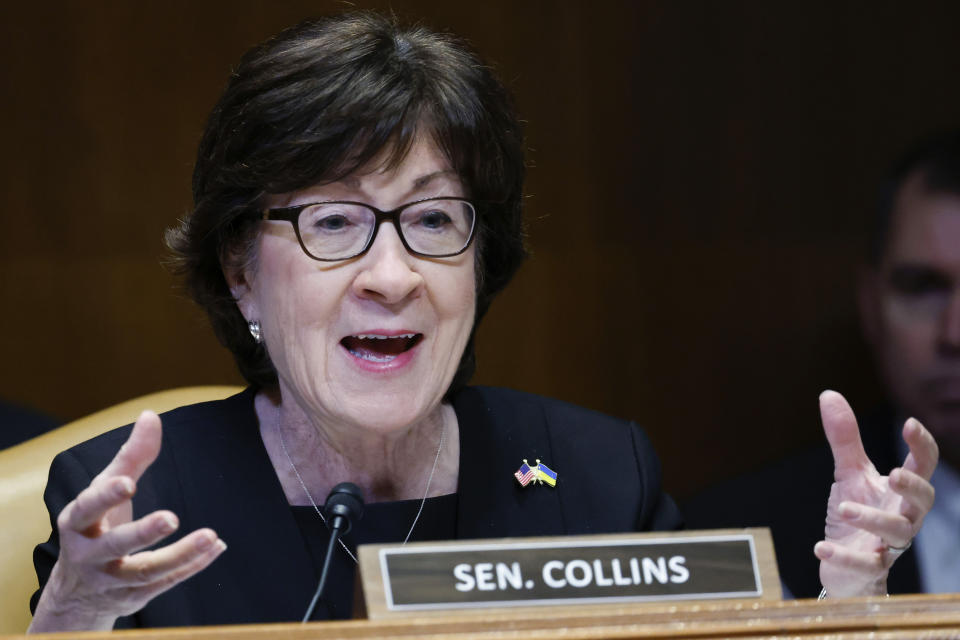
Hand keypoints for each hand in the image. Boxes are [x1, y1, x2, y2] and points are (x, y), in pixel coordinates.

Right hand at [29, 411, 226, 631]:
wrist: (77, 591)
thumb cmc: (96, 525)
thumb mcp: (104, 490)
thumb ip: (131, 456)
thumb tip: (151, 415)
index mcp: (78, 521)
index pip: (89, 508)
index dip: (107, 496)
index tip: (128, 482)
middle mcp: (90, 554)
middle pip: (115, 545)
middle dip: (141, 532)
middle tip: (171, 518)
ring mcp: (112, 579)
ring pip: (145, 572)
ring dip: (180, 555)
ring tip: (211, 536)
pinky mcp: (133, 596)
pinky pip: (165, 583)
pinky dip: (192, 566)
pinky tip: (216, 547)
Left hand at [814, 391, 936, 597]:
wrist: (845, 565)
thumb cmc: (856, 514)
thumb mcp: (850, 474)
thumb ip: (845, 439)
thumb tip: (829, 394)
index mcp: (901, 491)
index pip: (923, 465)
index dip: (921, 445)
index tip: (909, 423)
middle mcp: (904, 516)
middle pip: (924, 501)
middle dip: (913, 487)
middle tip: (894, 474)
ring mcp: (888, 544)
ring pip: (897, 533)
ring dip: (872, 519)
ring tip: (843, 508)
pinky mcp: (869, 568)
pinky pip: (863, 564)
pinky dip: (843, 556)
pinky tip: (821, 547)